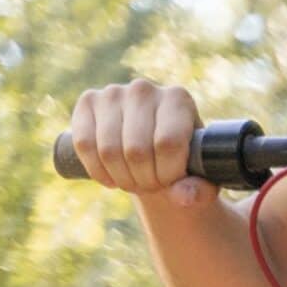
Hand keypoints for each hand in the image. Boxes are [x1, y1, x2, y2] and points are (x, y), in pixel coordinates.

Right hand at [67, 79, 212, 208]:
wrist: (155, 150)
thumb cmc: (185, 163)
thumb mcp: (202, 179)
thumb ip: (200, 190)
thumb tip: (183, 197)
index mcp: (178, 99)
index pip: (167, 144)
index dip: (167, 174)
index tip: (172, 182)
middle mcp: (144, 89)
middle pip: (136, 150)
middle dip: (144, 180)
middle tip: (152, 185)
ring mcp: (112, 92)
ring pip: (109, 150)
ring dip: (122, 178)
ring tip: (135, 182)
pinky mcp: (87, 102)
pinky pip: (84, 144)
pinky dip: (98, 170)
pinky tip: (112, 178)